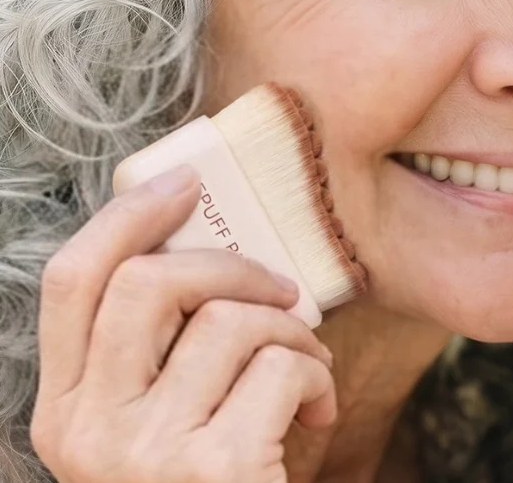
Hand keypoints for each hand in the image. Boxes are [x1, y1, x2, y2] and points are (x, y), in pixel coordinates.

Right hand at [31, 166, 336, 482]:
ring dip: (293, 333)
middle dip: (232, 264)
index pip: (71, 282)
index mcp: (65, 413)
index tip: (182, 187)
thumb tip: (198, 252)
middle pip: (145, 282)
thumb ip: (157, 357)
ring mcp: (144, 453)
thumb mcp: (159, 427)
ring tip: (309, 372)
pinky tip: (319, 412)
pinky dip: (317, 377)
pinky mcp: (212, 469)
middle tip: (281, 291)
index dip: (126, 218)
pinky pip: (280, 366)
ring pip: (229, 320)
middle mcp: (88, 432)